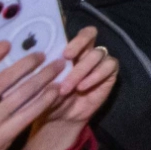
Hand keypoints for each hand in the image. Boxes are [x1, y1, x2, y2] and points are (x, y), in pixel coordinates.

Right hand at [0, 42, 69, 149]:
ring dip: (42, 78)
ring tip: (57, 66)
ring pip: (20, 95)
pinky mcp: (2, 138)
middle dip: (26, 65)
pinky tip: (55, 90)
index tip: (6, 43)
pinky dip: (44, 100)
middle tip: (43, 54)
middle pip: (2, 82)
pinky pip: (28, 114)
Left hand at [19, 27, 117, 149]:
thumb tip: (44, 69)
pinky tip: (83, 87)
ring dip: (81, 69)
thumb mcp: (41, 88)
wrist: (61, 119)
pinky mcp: (109, 72)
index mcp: (67, 50)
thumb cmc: (48, 100)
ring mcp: (98, 61)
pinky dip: (96, 75)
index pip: (69, 31)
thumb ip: (44, 76)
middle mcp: (84, 51)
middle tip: (67, 56)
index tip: (59, 42)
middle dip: (79, 42)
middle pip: (90, 33)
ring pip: (97, 53)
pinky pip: (109, 65)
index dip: (68, 30)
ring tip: (68, 87)